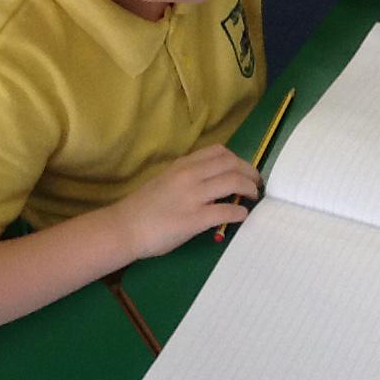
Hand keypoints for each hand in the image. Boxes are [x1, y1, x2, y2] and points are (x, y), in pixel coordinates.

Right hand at [110, 144, 261, 259]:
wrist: (123, 228)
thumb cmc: (143, 207)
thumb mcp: (165, 180)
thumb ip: (188, 176)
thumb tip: (214, 180)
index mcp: (182, 165)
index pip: (219, 151)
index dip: (238, 159)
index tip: (245, 169)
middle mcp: (189, 175)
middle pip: (232, 164)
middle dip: (250, 172)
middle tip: (256, 183)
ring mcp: (192, 196)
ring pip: (234, 182)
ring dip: (249, 189)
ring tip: (252, 197)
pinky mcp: (194, 219)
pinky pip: (226, 210)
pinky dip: (239, 212)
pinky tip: (242, 216)